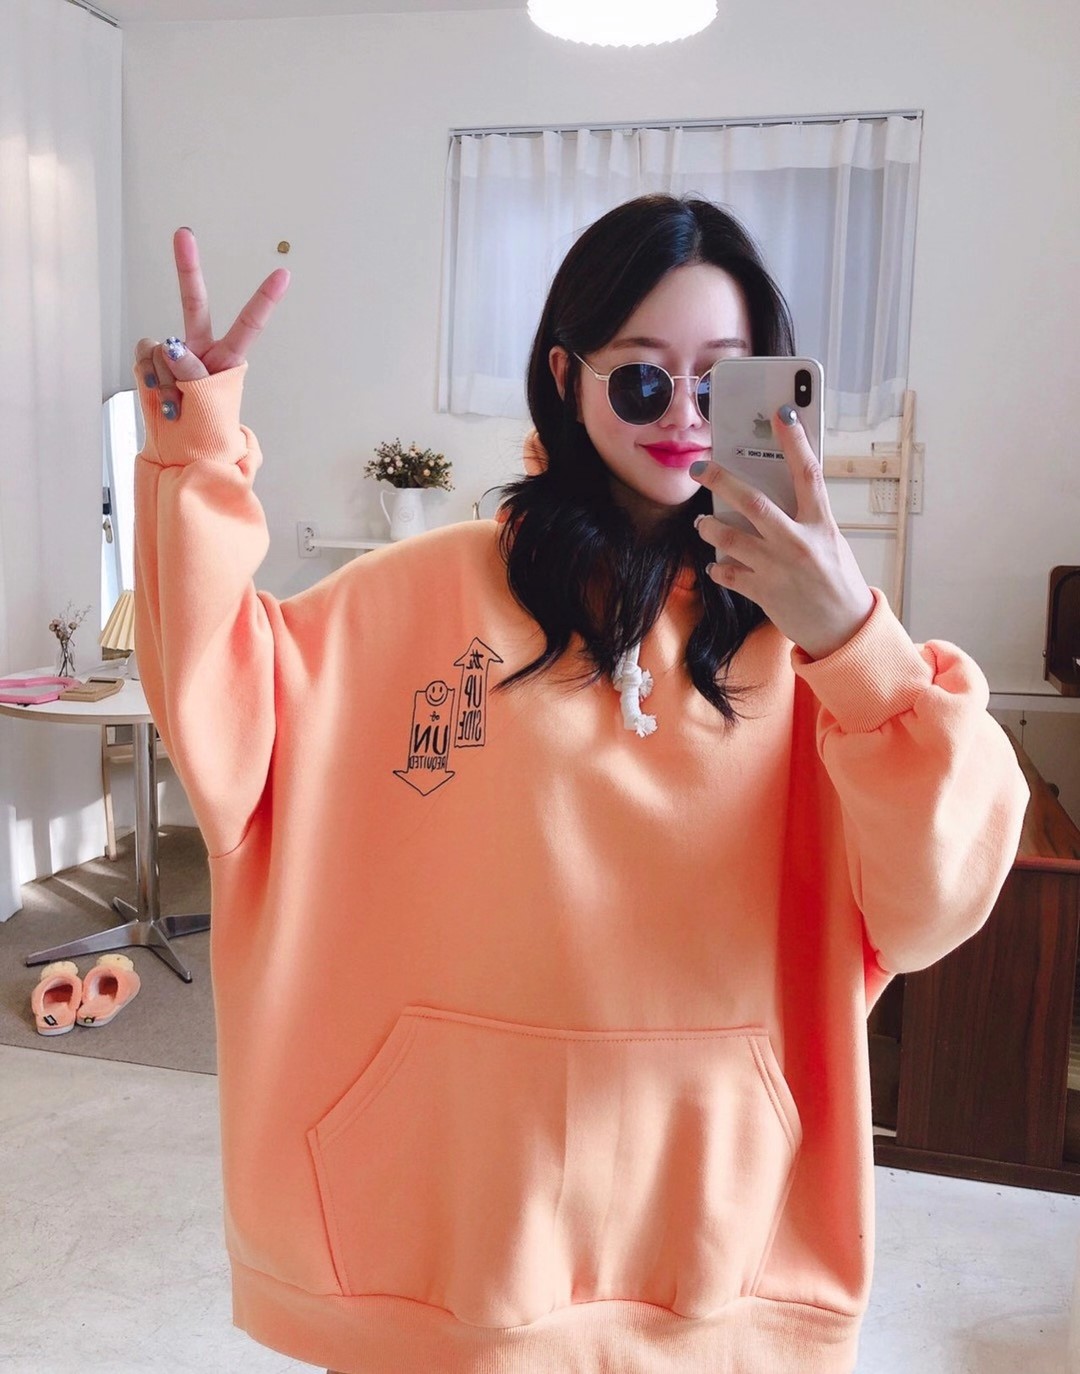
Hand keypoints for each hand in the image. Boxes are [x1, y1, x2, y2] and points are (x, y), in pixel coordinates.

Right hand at [133, 227, 289, 420]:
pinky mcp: (150, 360)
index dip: (265, 299)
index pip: (249, 324)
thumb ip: (194, 373)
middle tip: (183, 232)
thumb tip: (172, 347)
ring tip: (178, 404)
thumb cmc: (206, 432)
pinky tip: (160, 396)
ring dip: (166, 379)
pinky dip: (149, 378)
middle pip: (194, 303)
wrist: (180, 454)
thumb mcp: (210, 404)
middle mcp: (200, 350)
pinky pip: (144, 356)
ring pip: (162, 347)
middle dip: (186, 268)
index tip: (284, 274)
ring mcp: (172, 354)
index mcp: (227, 359)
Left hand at [691, 409, 873, 659]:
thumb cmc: (838, 581)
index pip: (809, 473)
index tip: (781, 412)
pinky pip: (728, 573)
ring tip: (702, 522)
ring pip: (730, 538)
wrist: (843, 630)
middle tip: (700, 468)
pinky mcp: (763, 592)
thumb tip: (779, 490)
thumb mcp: (831, 542)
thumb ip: (806, 518)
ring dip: (709, 527)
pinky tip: (716, 563)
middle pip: (754, 502)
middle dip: (722, 481)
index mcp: (822, 524)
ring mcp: (778, 568)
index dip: (795, 440)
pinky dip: (718, 566)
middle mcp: (799, 543)